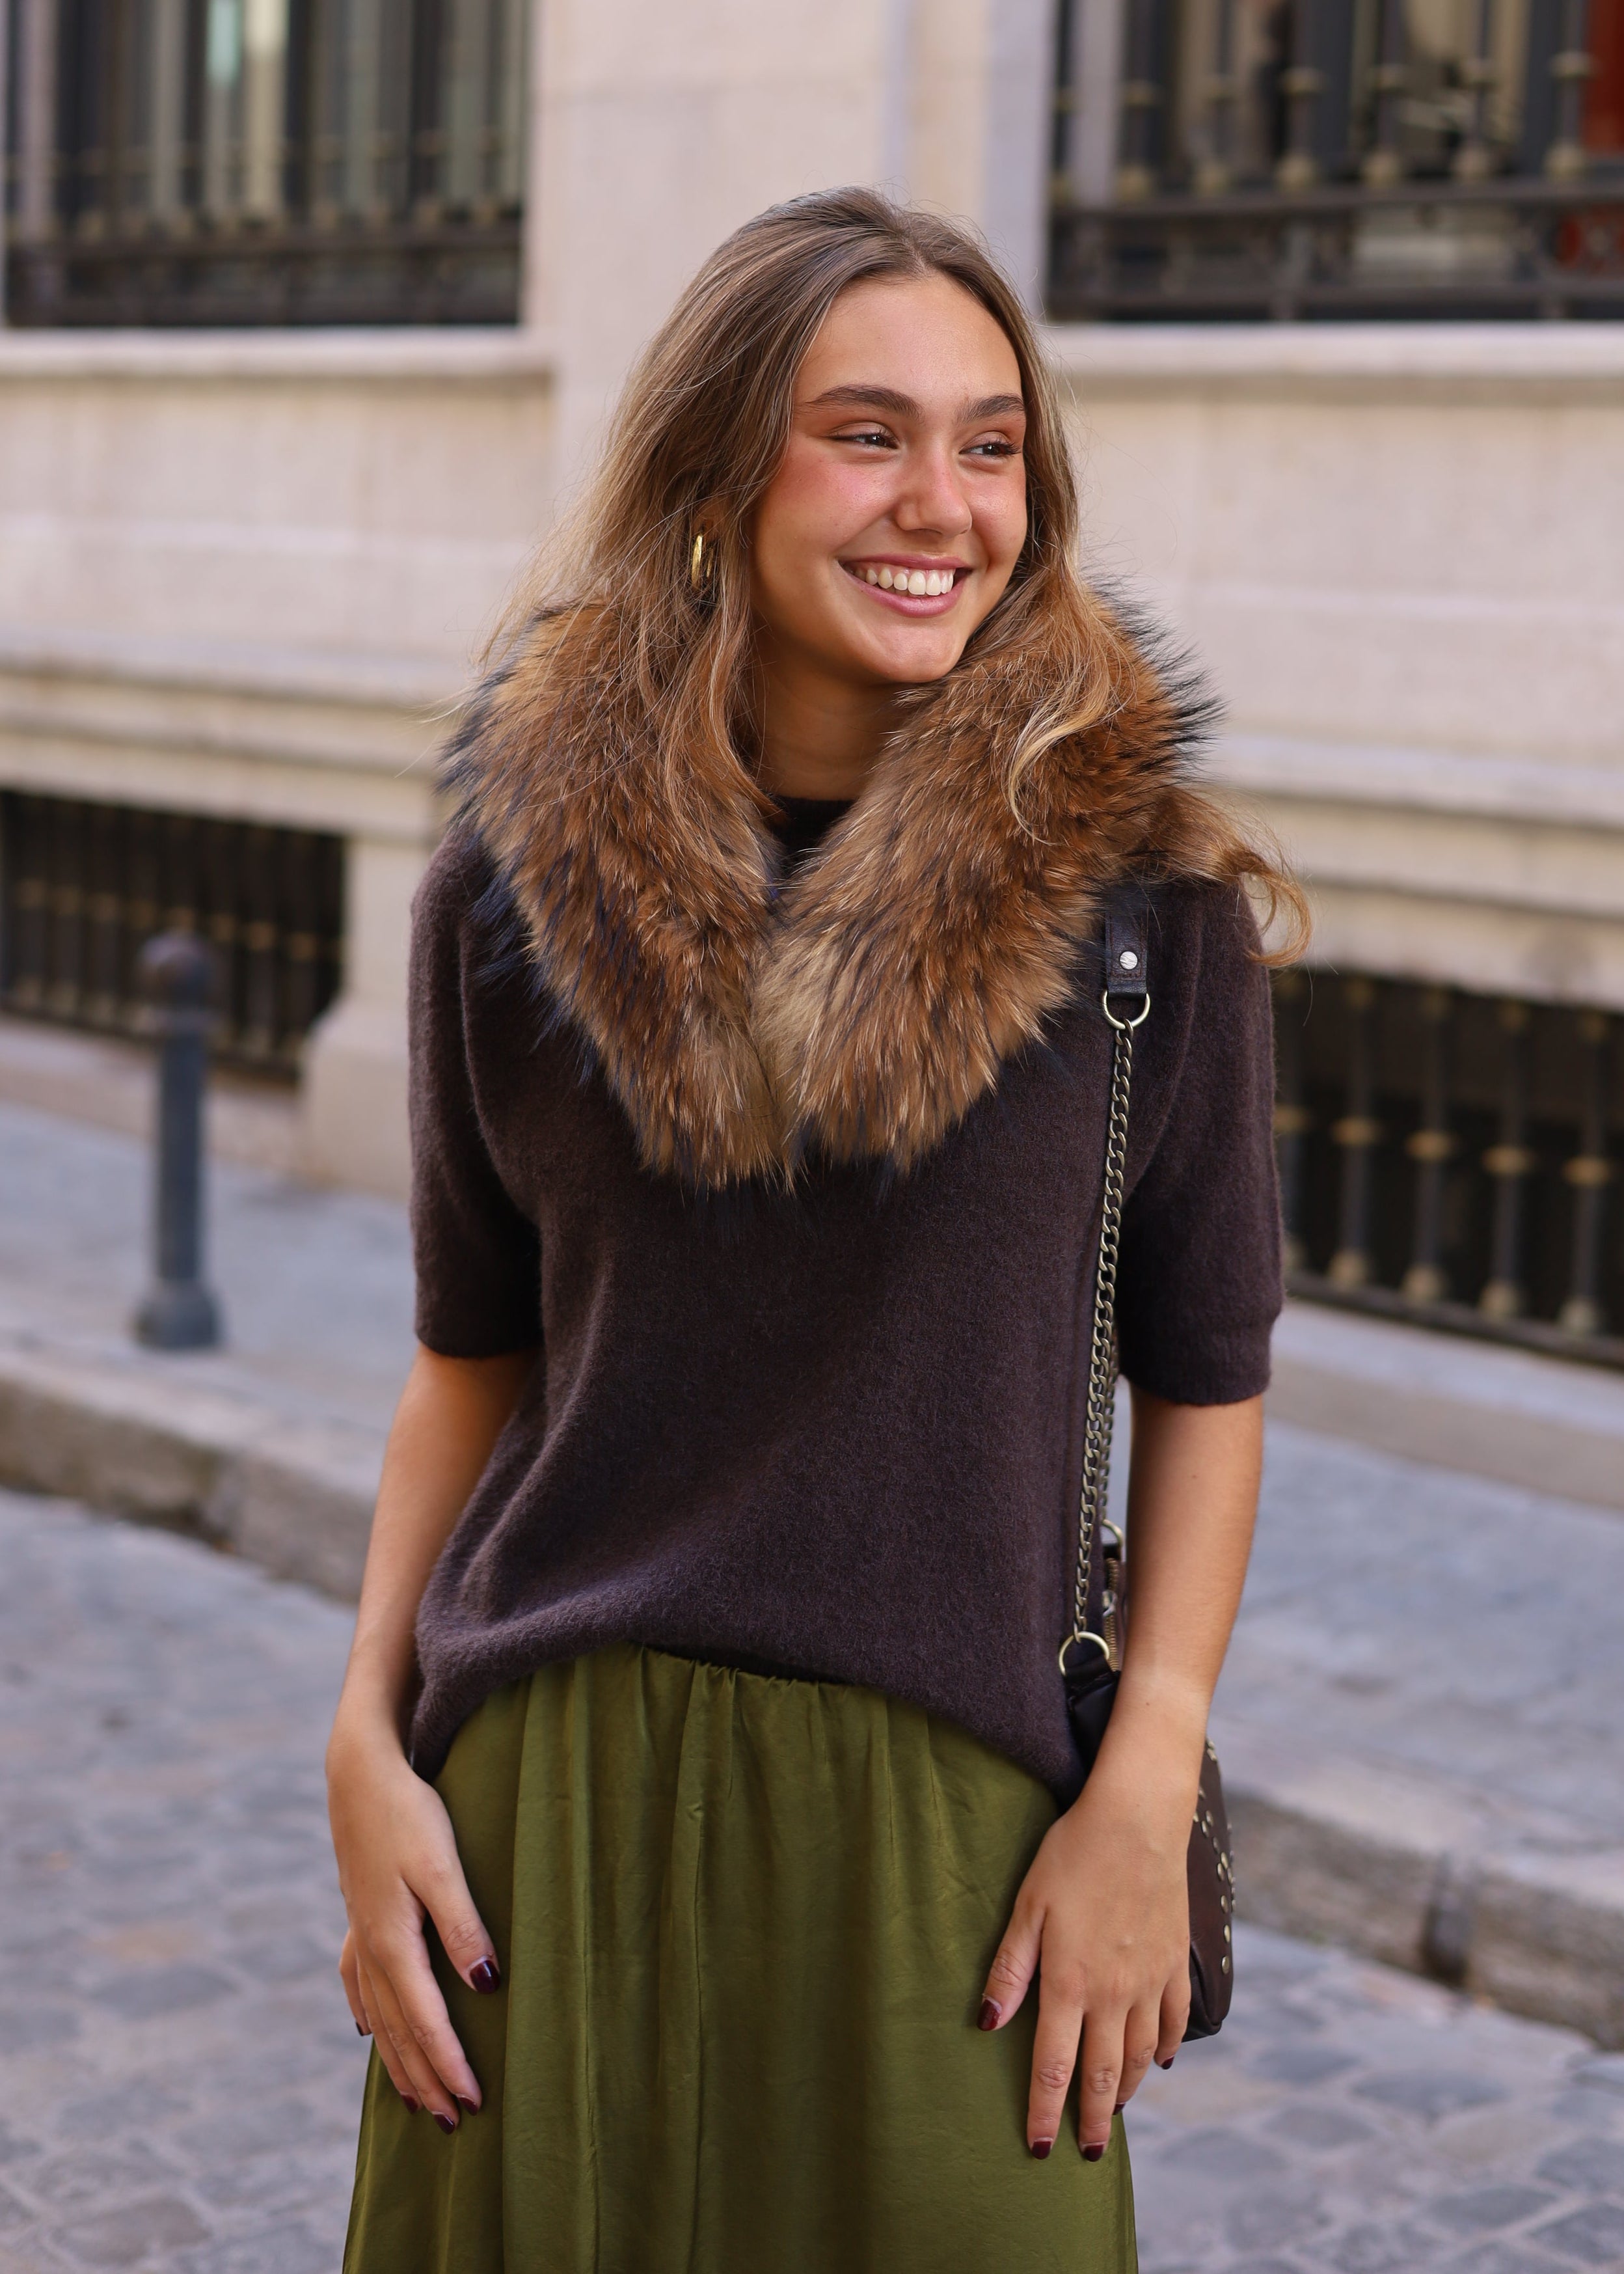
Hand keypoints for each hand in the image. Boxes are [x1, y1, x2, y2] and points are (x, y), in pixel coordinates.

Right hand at [327, 1717, 500, 2131]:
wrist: (359, 1772)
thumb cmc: (409, 1814)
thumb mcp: (443, 1865)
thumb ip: (463, 1925)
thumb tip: (487, 1986)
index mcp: (394, 1943)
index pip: (427, 2021)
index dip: (449, 2065)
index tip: (473, 2102)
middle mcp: (372, 1948)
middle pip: (400, 2030)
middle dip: (424, 2079)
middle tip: (450, 2122)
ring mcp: (361, 1933)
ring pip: (379, 2014)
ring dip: (398, 2059)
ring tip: (414, 2098)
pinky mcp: (358, 1914)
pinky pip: (359, 1983)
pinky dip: (368, 2014)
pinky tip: (367, 2030)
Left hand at [979, 1731, 1194, 2158]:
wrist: (1139, 1819)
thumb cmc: (1072, 1854)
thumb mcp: (1027, 1905)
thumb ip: (1010, 1968)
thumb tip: (987, 2024)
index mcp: (1070, 1982)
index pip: (1053, 2066)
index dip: (1043, 2111)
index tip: (1037, 2149)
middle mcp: (1114, 1993)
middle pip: (1103, 2075)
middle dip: (1092, 2120)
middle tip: (1085, 2154)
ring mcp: (1150, 1980)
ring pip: (1139, 2055)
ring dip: (1125, 2090)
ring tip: (1114, 2112)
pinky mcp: (1174, 1962)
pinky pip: (1174, 2022)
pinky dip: (1165, 2048)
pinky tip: (1158, 2062)